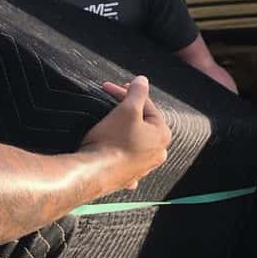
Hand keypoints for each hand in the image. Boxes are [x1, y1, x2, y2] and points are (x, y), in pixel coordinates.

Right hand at [81, 76, 170, 190]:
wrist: (95, 172)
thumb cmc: (112, 140)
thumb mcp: (127, 109)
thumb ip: (137, 92)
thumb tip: (143, 81)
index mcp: (162, 135)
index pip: (146, 105)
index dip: (127, 92)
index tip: (110, 87)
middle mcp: (158, 153)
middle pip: (142, 123)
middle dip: (127, 111)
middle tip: (111, 103)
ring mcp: (143, 167)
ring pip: (135, 141)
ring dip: (124, 130)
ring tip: (109, 123)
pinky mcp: (128, 176)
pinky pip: (126, 160)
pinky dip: (120, 152)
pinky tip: (114, 149)